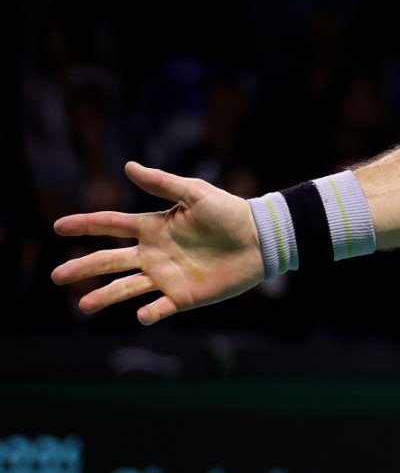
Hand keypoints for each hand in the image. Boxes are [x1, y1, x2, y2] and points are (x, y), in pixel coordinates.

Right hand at [51, 161, 264, 325]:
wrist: (261, 239)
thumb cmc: (230, 212)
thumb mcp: (196, 193)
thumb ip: (162, 183)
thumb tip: (128, 166)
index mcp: (153, 227)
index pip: (111, 225)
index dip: (85, 225)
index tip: (58, 226)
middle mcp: (153, 254)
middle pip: (109, 261)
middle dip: (83, 268)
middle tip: (57, 275)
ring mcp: (166, 276)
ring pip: (126, 288)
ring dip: (105, 297)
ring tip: (83, 306)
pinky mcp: (183, 296)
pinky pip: (161, 308)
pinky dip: (150, 313)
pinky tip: (142, 315)